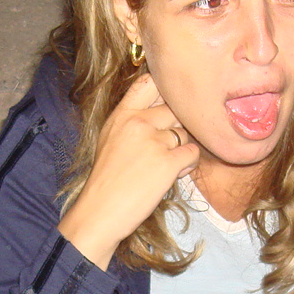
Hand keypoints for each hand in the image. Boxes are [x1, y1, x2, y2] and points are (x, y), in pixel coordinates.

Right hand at [57, 74, 198, 269]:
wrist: (100, 212)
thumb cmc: (106, 179)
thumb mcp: (110, 138)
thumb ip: (132, 120)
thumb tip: (160, 108)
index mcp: (122, 114)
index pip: (150, 81)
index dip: (164, 88)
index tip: (167, 103)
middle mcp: (138, 122)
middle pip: (175, 107)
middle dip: (177, 124)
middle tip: (168, 144)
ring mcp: (154, 141)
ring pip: (185, 132)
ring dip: (182, 146)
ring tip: (166, 163)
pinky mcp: (167, 163)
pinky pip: (193, 153)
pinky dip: (188, 164)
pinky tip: (173, 174)